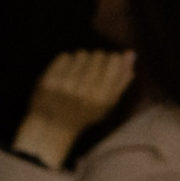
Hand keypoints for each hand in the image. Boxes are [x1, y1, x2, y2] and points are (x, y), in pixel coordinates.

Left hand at [13, 49, 135, 167]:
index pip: (113, 60)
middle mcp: (84, 91)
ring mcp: (65, 86)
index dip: (113, 58)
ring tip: (79, 73)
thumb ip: (121, 79)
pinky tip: (66, 73)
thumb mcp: (108, 102)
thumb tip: (131, 54)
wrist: (53, 126)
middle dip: (97, 59)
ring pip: (81, 54)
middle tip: (92, 71)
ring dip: (82, 60)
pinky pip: (64, 57)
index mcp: (102, 98)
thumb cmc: (85, 112)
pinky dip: (67, 61)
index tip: (110, 63)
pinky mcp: (49, 81)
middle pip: (98, 55)